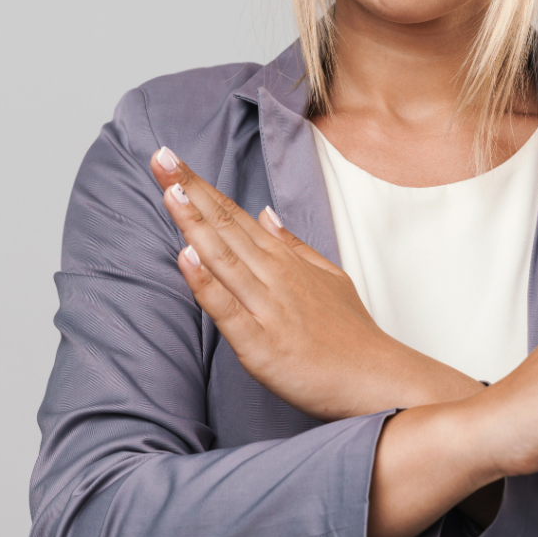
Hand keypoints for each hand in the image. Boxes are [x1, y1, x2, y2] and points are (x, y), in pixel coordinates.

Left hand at [149, 146, 482, 420]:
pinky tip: (186, 257)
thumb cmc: (351, 334)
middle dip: (190, 191)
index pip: (235, 215)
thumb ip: (293, 245)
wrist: (377, 379)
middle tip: (160, 157)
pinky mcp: (262, 344)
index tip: (172, 159)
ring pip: (224, 259)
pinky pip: (228, 310)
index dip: (202, 187)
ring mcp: (268, 309)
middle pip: (225, 227)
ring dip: (195, 224)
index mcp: (285, 262)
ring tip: (169, 190)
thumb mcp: (328, 277)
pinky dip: (207, 283)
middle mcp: (275, 277)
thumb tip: (266, 213)